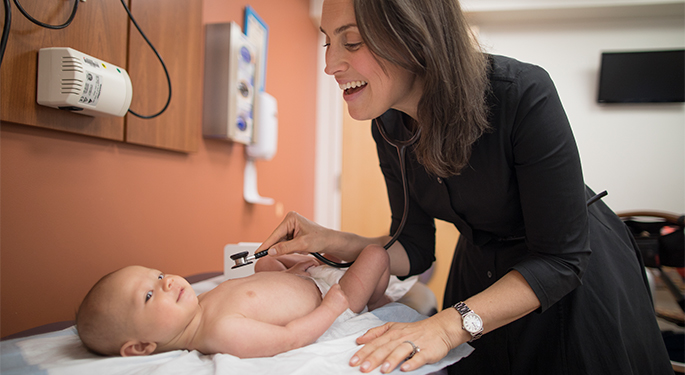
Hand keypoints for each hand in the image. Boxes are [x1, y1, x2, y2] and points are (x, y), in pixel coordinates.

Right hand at [257, 211, 331, 255]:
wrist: (330, 241)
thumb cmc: (320, 239)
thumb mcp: (302, 244)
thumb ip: (285, 248)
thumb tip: (270, 251)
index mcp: (291, 218)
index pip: (275, 234)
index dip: (266, 245)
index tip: (257, 253)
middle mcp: (290, 221)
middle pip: (277, 239)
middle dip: (282, 248)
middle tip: (288, 252)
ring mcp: (291, 227)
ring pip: (281, 243)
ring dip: (288, 249)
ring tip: (301, 248)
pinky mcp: (293, 233)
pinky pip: (286, 244)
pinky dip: (291, 249)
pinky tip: (300, 248)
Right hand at [322, 284, 348, 314]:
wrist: (328, 312)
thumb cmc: (326, 305)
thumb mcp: (327, 294)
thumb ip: (333, 292)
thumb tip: (337, 292)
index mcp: (334, 288)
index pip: (338, 286)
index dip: (336, 290)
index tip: (335, 293)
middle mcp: (340, 291)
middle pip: (342, 292)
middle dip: (340, 296)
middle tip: (335, 301)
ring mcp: (344, 297)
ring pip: (345, 297)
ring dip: (342, 300)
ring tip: (336, 305)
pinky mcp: (348, 302)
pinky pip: (347, 302)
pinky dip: (344, 304)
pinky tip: (339, 307)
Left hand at [350, 312, 465, 372]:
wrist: (440, 328)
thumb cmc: (415, 330)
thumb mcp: (394, 327)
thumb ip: (376, 333)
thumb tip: (359, 339)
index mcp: (392, 333)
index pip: (375, 343)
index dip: (363, 352)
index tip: (352, 361)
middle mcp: (401, 338)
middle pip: (385, 348)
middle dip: (373, 358)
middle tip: (363, 368)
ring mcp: (415, 344)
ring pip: (401, 352)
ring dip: (392, 360)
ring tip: (383, 370)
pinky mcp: (427, 351)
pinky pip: (419, 357)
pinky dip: (412, 363)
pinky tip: (405, 369)